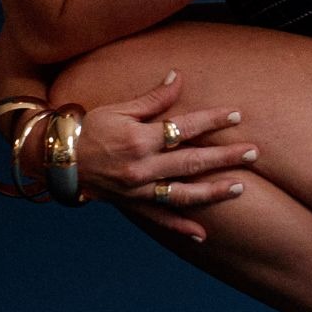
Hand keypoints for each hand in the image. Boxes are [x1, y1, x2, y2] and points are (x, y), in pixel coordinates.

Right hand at [75, 71, 256, 241]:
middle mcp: (142, 167)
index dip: (212, 120)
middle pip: (192, 162)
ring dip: (213, 192)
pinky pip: (160, 219)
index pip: (184, 128)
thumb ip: (153, 98)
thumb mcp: (119, 108)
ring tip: (240, 187)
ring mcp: (138, 190)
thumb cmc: (89, 129)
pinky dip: (181, 227)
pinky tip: (203, 234)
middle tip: (253, 152)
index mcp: (139, 139)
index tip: (237, 114)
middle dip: (225, 157)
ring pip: (183, 194)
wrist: (57, 160)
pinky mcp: (133, 205)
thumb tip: (178, 77)